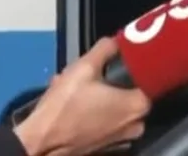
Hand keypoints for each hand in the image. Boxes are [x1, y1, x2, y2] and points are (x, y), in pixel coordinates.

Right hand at [14, 38, 150, 154]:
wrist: (40, 143)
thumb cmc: (64, 107)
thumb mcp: (84, 68)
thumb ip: (105, 49)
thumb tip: (114, 42)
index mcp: (138, 106)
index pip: (148, 79)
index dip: (133, 66)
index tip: (120, 60)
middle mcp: (135, 124)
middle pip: (127, 93)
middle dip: (108, 81)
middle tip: (88, 74)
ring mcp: (121, 139)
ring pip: (112, 107)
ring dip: (96, 95)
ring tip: (73, 88)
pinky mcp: (105, 146)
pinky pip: (103, 121)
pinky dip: (91, 111)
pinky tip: (72, 104)